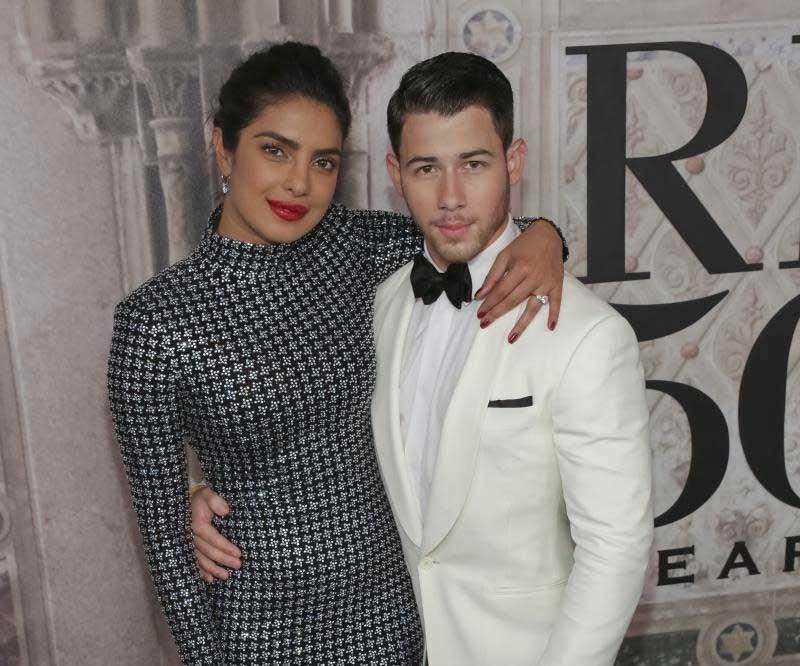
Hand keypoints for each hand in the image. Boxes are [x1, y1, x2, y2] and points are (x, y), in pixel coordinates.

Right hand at [191, 486, 241, 581]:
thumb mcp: (208, 494)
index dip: (225, 546)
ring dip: (213, 569)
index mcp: (198, 524)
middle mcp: (192, 536)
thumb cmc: (202, 498)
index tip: (239, 553)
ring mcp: (189, 543)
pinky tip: (209, 579)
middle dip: (223, 560)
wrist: (189, 501)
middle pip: (208, 551)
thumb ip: (215, 501)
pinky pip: (194, 562)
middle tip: (238, 565)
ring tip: (226, 576)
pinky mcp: (188, 547)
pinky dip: (201, 571)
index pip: (213, 538)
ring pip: (201, 559)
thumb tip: (225, 511)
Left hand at [476, 219, 563, 340]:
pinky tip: (550, 327)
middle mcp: (534, 277)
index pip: (501, 291)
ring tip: (511, 338)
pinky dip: (554, 315)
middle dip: (497, 313)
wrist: (548, 235)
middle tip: (485, 324)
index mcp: (520, 268)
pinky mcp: (557, 285)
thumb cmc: (523, 246)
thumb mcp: (504, 255)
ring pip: (532, 308)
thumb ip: (492, 275)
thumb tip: (480, 295)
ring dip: (522, 324)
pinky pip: (556, 303)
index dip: (489, 303)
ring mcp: (546, 283)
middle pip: (513, 301)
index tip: (479, 313)